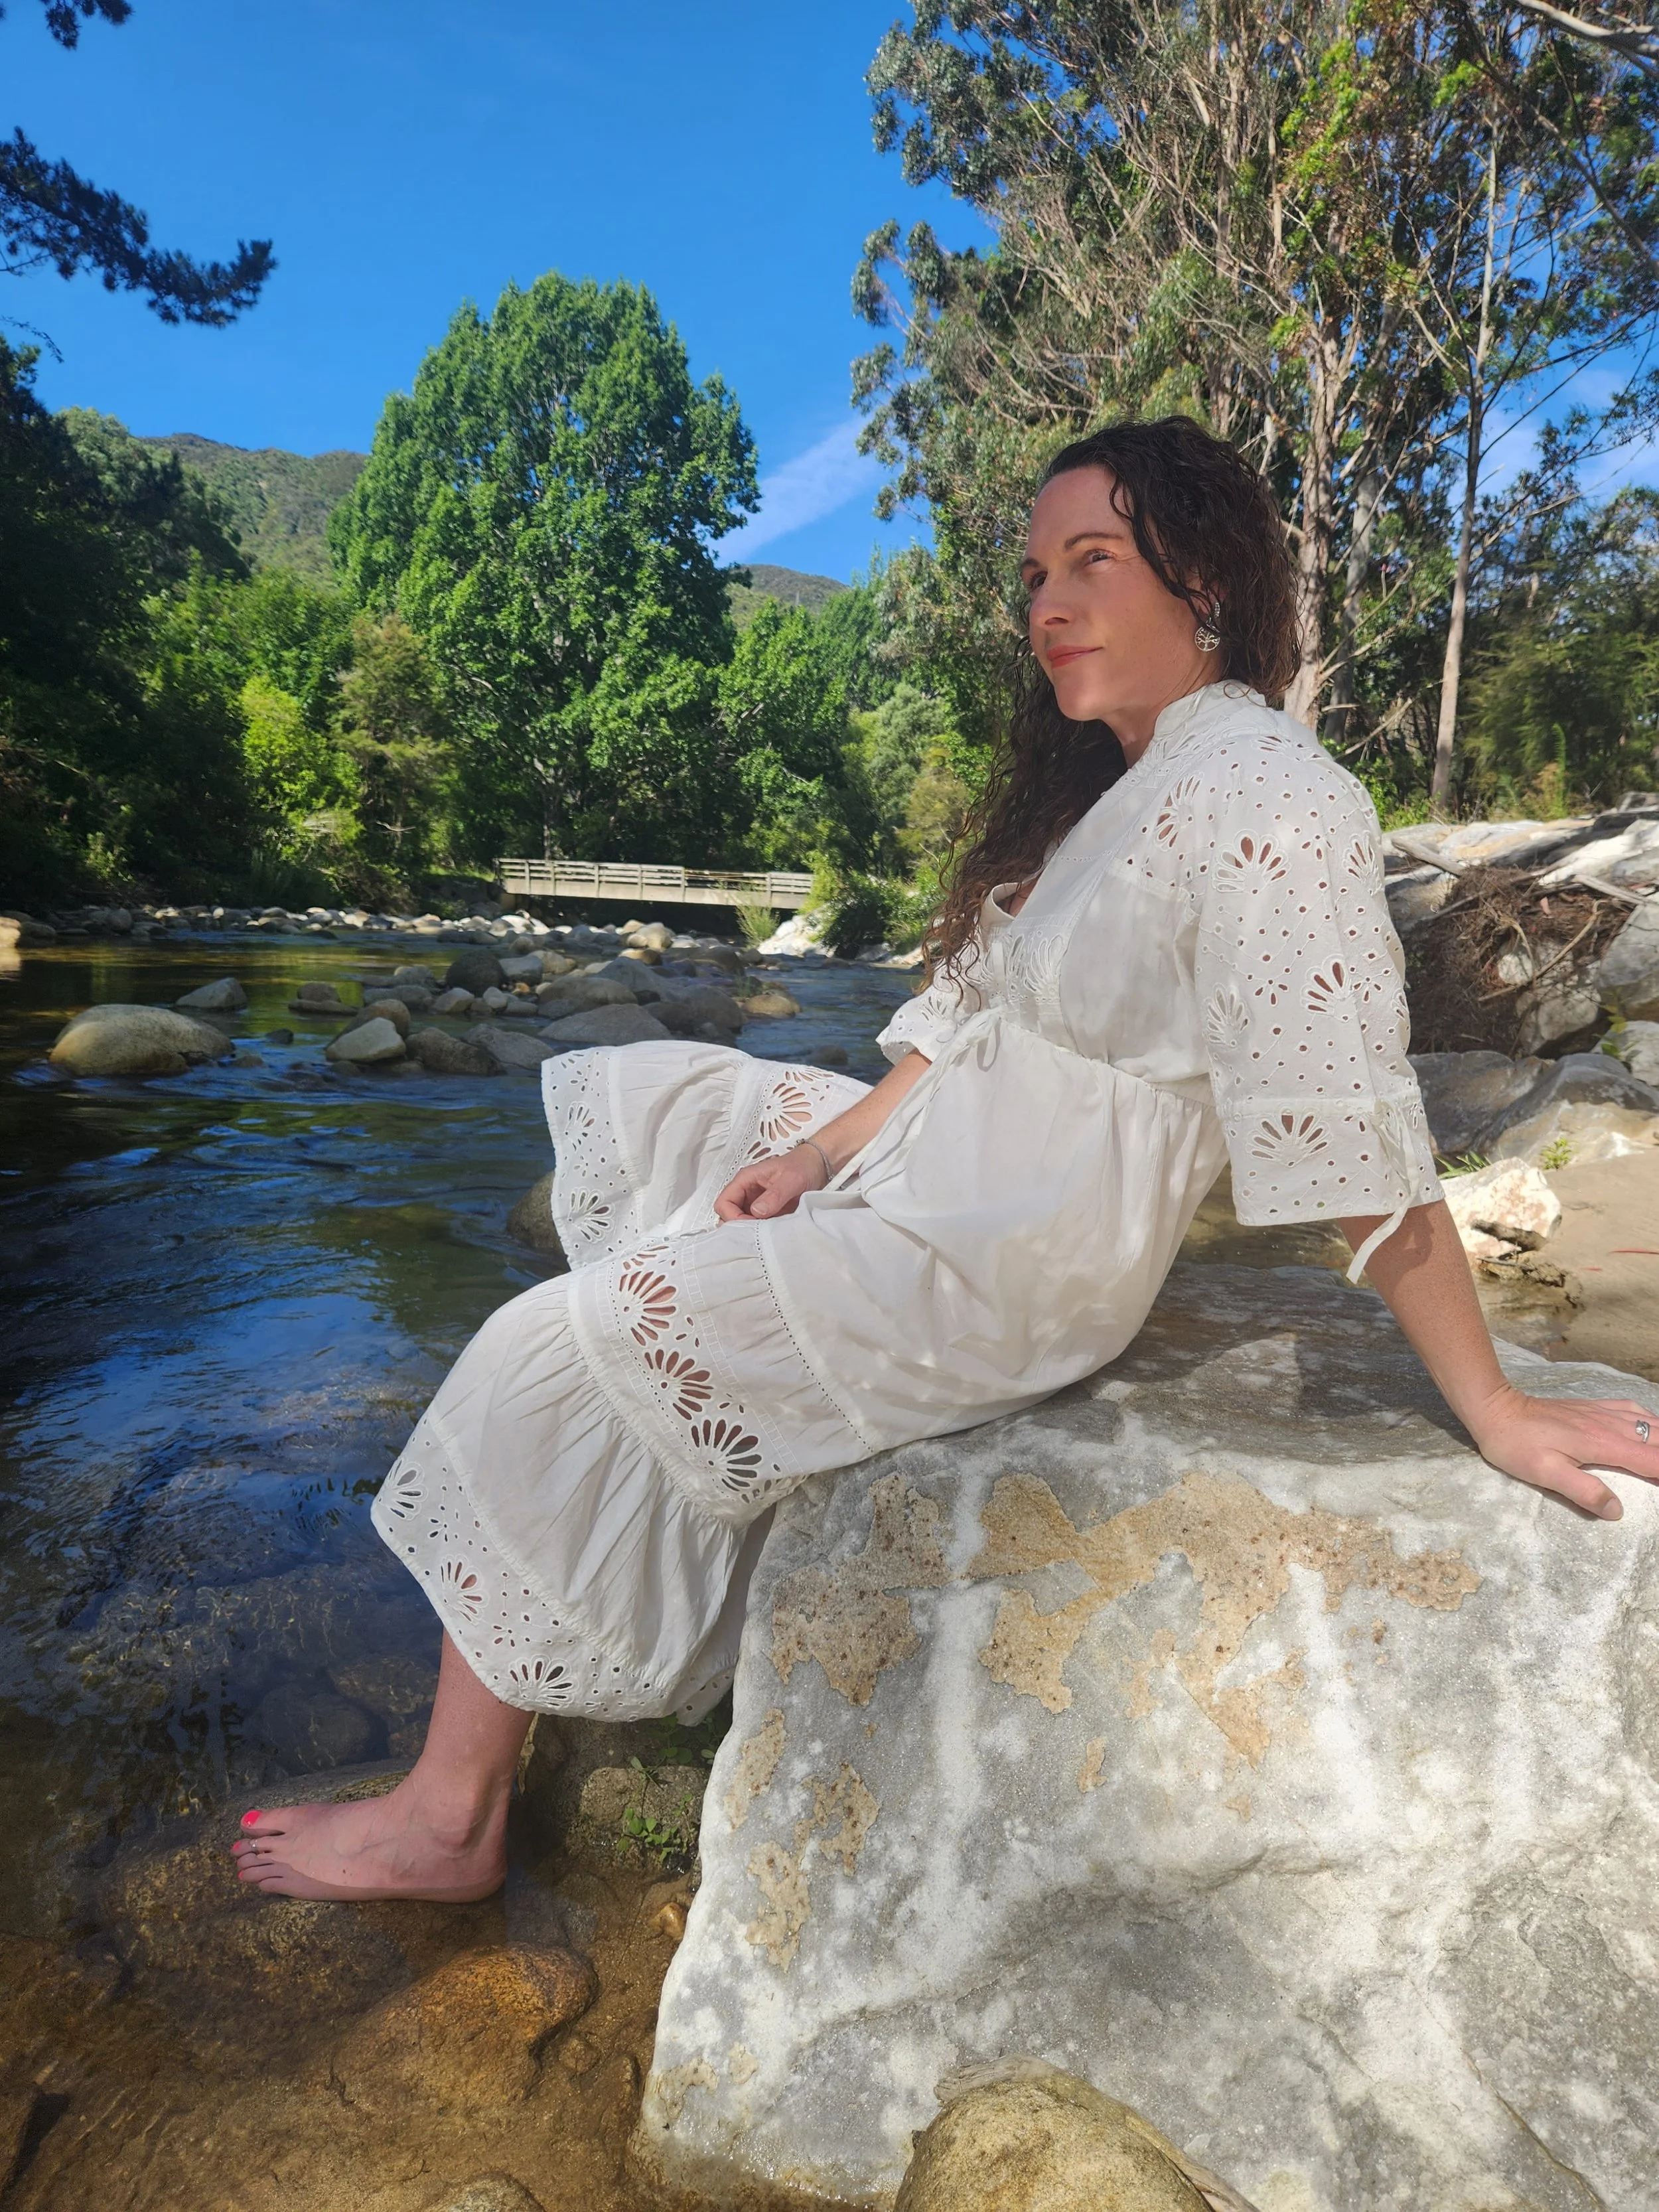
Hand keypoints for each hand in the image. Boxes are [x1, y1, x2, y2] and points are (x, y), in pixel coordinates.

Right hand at [713, 1146, 827, 1222]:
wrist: (817, 1166)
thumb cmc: (802, 1166)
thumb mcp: (791, 1179)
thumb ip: (774, 1195)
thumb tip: (757, 1211)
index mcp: (745, 1180)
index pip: (724, 1202)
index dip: (733, 1217)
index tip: (751, 1225)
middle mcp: (746, 1192)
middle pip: (728, 1214)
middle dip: (740, 1226)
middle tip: (759, 1233)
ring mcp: (755, 1202)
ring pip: (741, 1222)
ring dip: (751, 1230)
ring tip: (768, 1233)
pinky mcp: (765, 1211)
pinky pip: (756, 1225)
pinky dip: (761, 1232)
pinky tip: (774, 1232)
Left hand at [1467, 1384, 1658, 1518]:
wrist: (1496, 1409)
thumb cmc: (1518, 1445)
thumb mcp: (1546, 1475)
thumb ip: (1584, 1492)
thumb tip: (1617, 1511)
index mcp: (1603, 1444)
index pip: (1653, 1461)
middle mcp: (1610, 1425)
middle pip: (1658, 1440)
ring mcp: (1603, 1412)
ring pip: (1651, 1423)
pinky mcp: (1593, 1406)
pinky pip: (1634, 1410)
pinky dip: (1652, 1422)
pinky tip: (1652, 1428)